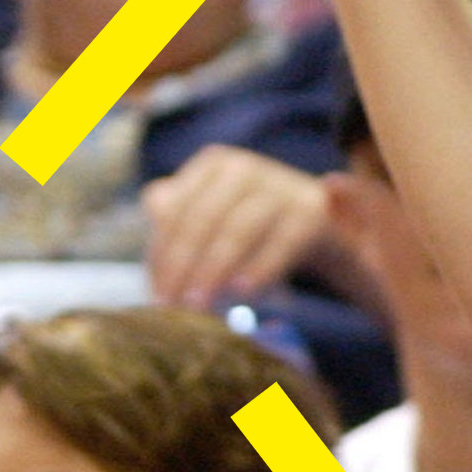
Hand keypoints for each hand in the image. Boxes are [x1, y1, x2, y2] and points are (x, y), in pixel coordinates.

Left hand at [144, 147, 333, 308]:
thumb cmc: (247, 229)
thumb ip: (174, 227)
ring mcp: (280, 184)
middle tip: (174, 306)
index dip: (162, 255)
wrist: (316, 226)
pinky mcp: (311, 209)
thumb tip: (155, 239)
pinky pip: (281, 242)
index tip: (157, 295)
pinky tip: (242, 293)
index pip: (174, 210)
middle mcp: (244, 167)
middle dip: (184, 265)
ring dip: (215, 270)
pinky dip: (261, 267)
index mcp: (212, 165)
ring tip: (200, 305)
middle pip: (203, 218)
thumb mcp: (209, 221)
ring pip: (239, 228)